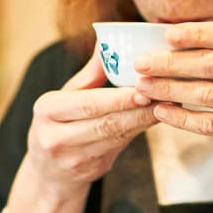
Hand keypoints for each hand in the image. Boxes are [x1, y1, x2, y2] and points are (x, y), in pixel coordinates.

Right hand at [23, 49, 158, 196]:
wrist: (48, 170)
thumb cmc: (59, 122)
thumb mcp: (66, 96)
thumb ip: (90, 73)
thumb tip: (108, 40)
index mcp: (47, 110)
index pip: (88, 103)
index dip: (118, 99)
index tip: (143, 88)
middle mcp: (55, 137)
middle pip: (105, 123)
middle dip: (137, 110)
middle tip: (164, 96)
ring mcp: (72, 159)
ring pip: (116, 137)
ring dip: (144, 121)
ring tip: (166, 106)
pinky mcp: (89, 171)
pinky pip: (119, 147)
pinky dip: (139, 132)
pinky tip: (154, 120)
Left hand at [133, 21, 212, 212]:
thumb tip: (167, 38)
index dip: (194, 34)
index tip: (165, 33)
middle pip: (211, 63)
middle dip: (171, 62)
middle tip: (141, 63)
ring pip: (207, 94)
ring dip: (170, 90)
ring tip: (143, 87)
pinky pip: (211, 124)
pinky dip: (182, 119)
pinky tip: (161, 113)